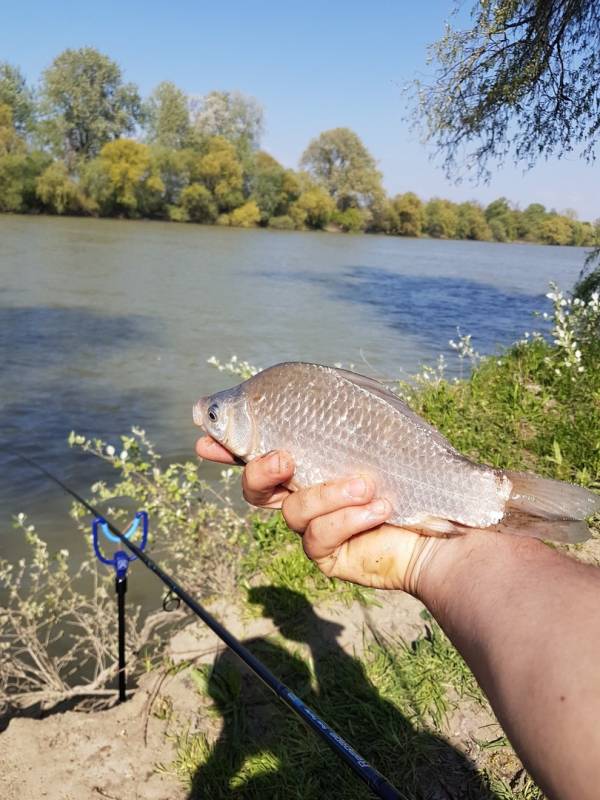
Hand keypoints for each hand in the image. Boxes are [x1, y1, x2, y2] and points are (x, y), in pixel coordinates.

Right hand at [196, 437, 445, 593]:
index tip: (204, 436)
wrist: (447, 526)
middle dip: (259, 471)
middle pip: (255, 487)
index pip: (258, 453)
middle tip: (284, 459)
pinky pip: (317, 536)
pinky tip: (376, 509)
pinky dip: (347, 518)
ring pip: (290, 509)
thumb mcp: (380, 431)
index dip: (227, 447)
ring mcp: (312, 526)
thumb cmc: (416, 472)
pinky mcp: (326, 554)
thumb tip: (310, 384)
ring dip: (326, 494)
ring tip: (366, 484)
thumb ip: (345, 413)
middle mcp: (303, 493)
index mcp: (310, 462)